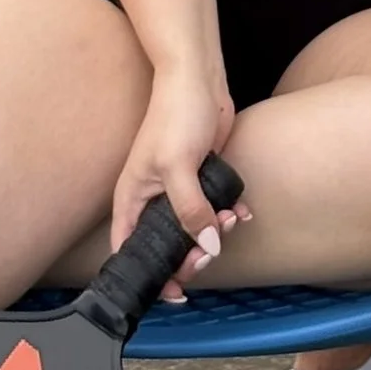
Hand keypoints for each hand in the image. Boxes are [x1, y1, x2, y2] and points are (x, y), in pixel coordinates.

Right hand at [109, 66, 248, 293]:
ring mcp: (178, 191)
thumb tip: (207, 246)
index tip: (175, 290)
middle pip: (166, 248)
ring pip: (194, 231)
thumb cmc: (176, 115)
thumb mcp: (178, 167)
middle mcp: (152, 200)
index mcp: (132, 200)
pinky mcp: (202, 180)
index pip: (129, 251)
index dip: (149, 276)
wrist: (198, 79)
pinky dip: (229, 215)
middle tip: (210, 251)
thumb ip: (190, 210)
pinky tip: (241, 212)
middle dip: (191, 255)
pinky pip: (214, 210)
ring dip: (215, 233)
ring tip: (230, 218)